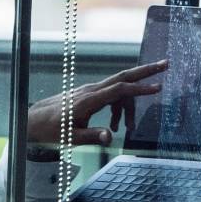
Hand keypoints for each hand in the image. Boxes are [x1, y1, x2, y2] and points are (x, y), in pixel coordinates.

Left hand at [25, 60, 167, 150]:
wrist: (34, 120)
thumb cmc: (52, 130)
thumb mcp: (71, 137)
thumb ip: (92, 136)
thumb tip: (110, 137)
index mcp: (89, 100)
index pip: (119, 90)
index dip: (139, 89)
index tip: (157, 87)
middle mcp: (91, 90)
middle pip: (123, 76)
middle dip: (146, 70)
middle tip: (165, 64)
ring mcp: (90, 90)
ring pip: (119, 89)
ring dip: (129, 106)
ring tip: (129, 128)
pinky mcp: (89, 94)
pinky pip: (111, 96)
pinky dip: (118, 108)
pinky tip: (115, 125)